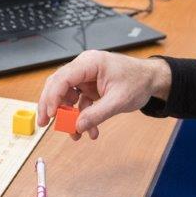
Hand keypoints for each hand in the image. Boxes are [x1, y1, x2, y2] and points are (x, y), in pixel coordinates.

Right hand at [37, 51, 168, 140]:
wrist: (151, 80)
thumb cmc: (138, 82)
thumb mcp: (118, 101)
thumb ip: (97, 114)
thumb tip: (77, 126)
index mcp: (90, 63)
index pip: (63, 78)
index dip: (53, 96)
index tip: (50, 114)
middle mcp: (84, 67)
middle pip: (58, 85)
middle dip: (51, 106)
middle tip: (44, 123)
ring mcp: (85, 77)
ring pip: (66, 95)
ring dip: (68, 116)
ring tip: (74, 133)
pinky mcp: (88, 86)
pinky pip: (78, 102)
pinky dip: (81, 116)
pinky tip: (88, 130)